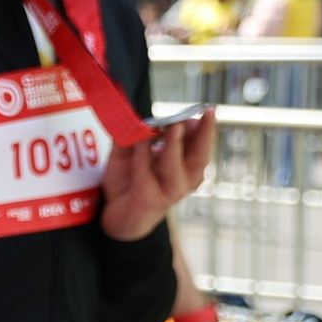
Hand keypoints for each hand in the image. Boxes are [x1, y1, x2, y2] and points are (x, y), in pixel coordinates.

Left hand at [99, 110, 214, 241]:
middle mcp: (184, 177)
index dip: (205, 126)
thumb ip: (137, 134)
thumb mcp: (131, 151)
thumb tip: (146, 119)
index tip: (206, 109)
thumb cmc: (129, 179)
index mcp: (186, 163)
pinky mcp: (150, 198)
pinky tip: (142, 140)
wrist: (115, 212)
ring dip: (175, 143)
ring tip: (175, 124)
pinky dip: (143, 155)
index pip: (201, 142)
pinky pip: (145, 173)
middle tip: (206, 113)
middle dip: (204, 132)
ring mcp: (170, 189)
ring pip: (175, 164)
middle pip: (199, 153)